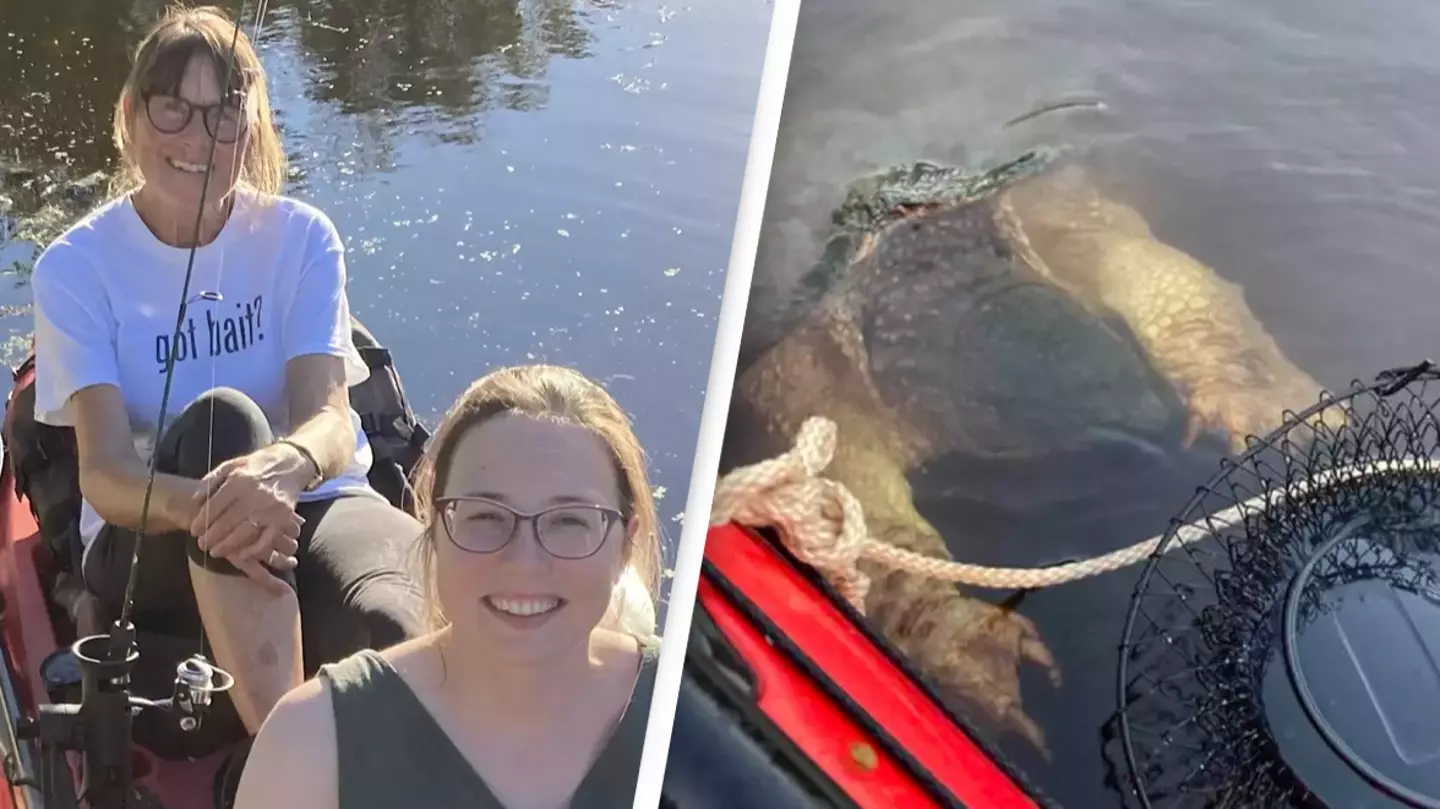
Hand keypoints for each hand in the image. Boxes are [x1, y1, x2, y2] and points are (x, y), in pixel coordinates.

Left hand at [191, 449, 305, 593]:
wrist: (290, 464)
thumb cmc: (255, 466)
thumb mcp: (230, 465)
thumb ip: (211, 481)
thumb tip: (196, 501)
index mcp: (239, 480)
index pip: (215, 505)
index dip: (202, 520)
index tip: (194, 530)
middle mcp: (255, 495)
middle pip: (228, 521)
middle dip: (211, 536)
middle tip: (201, 545)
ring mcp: (271, 508)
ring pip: (245, 532)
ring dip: (228, 545)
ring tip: (215, 552)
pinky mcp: (284, 518)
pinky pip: (266, 539)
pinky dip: (253, 550)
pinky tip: (241, 556)